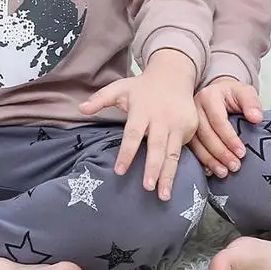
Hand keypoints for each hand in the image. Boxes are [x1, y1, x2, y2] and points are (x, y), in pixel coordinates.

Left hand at [79, 49, 197, 200]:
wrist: (174, 74)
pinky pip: (182, 150)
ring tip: (163, 195)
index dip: (126, 152)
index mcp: (143, 109)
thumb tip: (80, 108)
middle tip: (147, 188)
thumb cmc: (142, 86)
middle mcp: (162, 117)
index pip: (133, 134)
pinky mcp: (189, 127)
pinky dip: (178, 168)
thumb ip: (100, 98)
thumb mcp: (120, 87)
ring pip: (173, 153)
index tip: (119, 171)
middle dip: (153, 168)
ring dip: (168, 175)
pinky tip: (172, 184)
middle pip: (157, 146)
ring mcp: (178, 123)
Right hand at [189, 76, 262, 177]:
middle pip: (206, 134)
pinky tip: (210, 171)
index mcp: (209, 96)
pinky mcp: (187, 131)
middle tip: (235, 166)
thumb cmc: (233, 94)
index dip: (230, 138)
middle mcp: (195, 107)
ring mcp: (189, 120)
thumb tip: (256, 118)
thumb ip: (252, 103)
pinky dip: (201, 161)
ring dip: (210, 160)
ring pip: (196, 143)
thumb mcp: (245, 92)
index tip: (242, 153)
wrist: (219, 92)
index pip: (218, 120)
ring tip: (224, 172)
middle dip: (221, 153)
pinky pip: (192, 148)